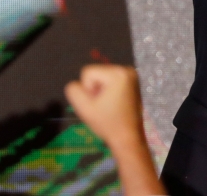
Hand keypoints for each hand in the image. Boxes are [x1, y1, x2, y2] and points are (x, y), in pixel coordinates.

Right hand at [66, 65, 165, 195]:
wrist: (128, 138)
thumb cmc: (107, 124)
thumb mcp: (84, 108)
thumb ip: (74, 91)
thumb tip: (77, 84)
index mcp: (118, 73)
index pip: (87, 72)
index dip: (87, 90)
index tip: (98, 103)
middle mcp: (127, 69)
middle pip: (95, 73)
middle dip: (95, 89)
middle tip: (104, 106)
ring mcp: (132, 75)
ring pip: (101, 77)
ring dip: (101, 91)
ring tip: (109, 106)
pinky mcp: (132, 82)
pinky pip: (110, 81)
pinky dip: (108, 91)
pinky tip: (114, 104)